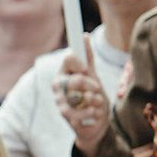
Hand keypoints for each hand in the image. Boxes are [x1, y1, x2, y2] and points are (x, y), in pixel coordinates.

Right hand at [54, 37, 109, 156]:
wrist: (96, 121)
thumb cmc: (93, 95)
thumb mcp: (92, 75)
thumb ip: (87, 57)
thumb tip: (84, 36)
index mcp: (65, 72)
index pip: (68, 59)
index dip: (78, 63)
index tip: (87, 69)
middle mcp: (59, 86)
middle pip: (72, 80)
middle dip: (88, 84)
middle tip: (97, 88)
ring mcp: (61, 102)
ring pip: (76, 98)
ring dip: (92, 99)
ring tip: (97, 101)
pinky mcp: (66, 117)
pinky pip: (77, 114)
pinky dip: (90, 112)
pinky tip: (95, 112)